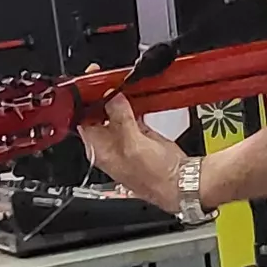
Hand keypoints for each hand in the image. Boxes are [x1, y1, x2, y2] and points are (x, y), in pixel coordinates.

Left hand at [76, 94, 186, 211]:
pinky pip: (133, 120)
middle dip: (103, 100)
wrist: (182, 182)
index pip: (84, 123)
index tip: (92, 88)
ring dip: (119, 103)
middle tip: (109, 84)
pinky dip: (133, 109)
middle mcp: (111, 148)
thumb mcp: (134, 144)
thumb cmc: (156, 176)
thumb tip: (112, 98)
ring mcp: (127, 143)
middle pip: (99, 118)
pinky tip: (137, 100)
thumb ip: (121, 119)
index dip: (86, 105)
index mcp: (101, 152)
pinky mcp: (143, 140)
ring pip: (116, 117)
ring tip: (122, 88)